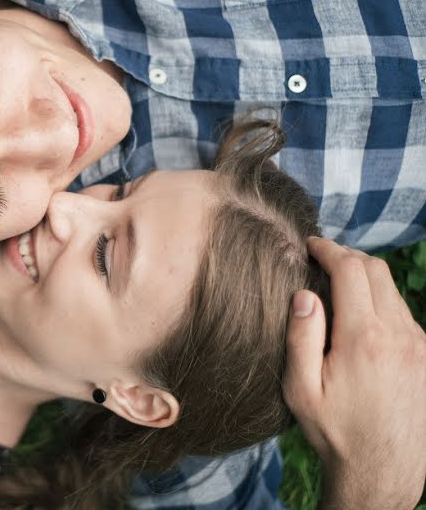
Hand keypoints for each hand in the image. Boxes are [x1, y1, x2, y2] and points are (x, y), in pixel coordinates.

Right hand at [283, 237, 425, 509]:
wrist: (382, 469)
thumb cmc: (334, 430)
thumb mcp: (300, 389)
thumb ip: (301, 337)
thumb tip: (304, 294)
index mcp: (363, 338)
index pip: (350, 270)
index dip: (328, 249)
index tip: (310, 245)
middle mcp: (399, 335)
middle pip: (376, 270)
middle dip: (347, 257)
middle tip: (322, 259)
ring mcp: (419, 345)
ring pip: (392, 292)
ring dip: (366, 281)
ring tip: (338, 288)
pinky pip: (404, 315)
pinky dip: (381, 305)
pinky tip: (360, 321)